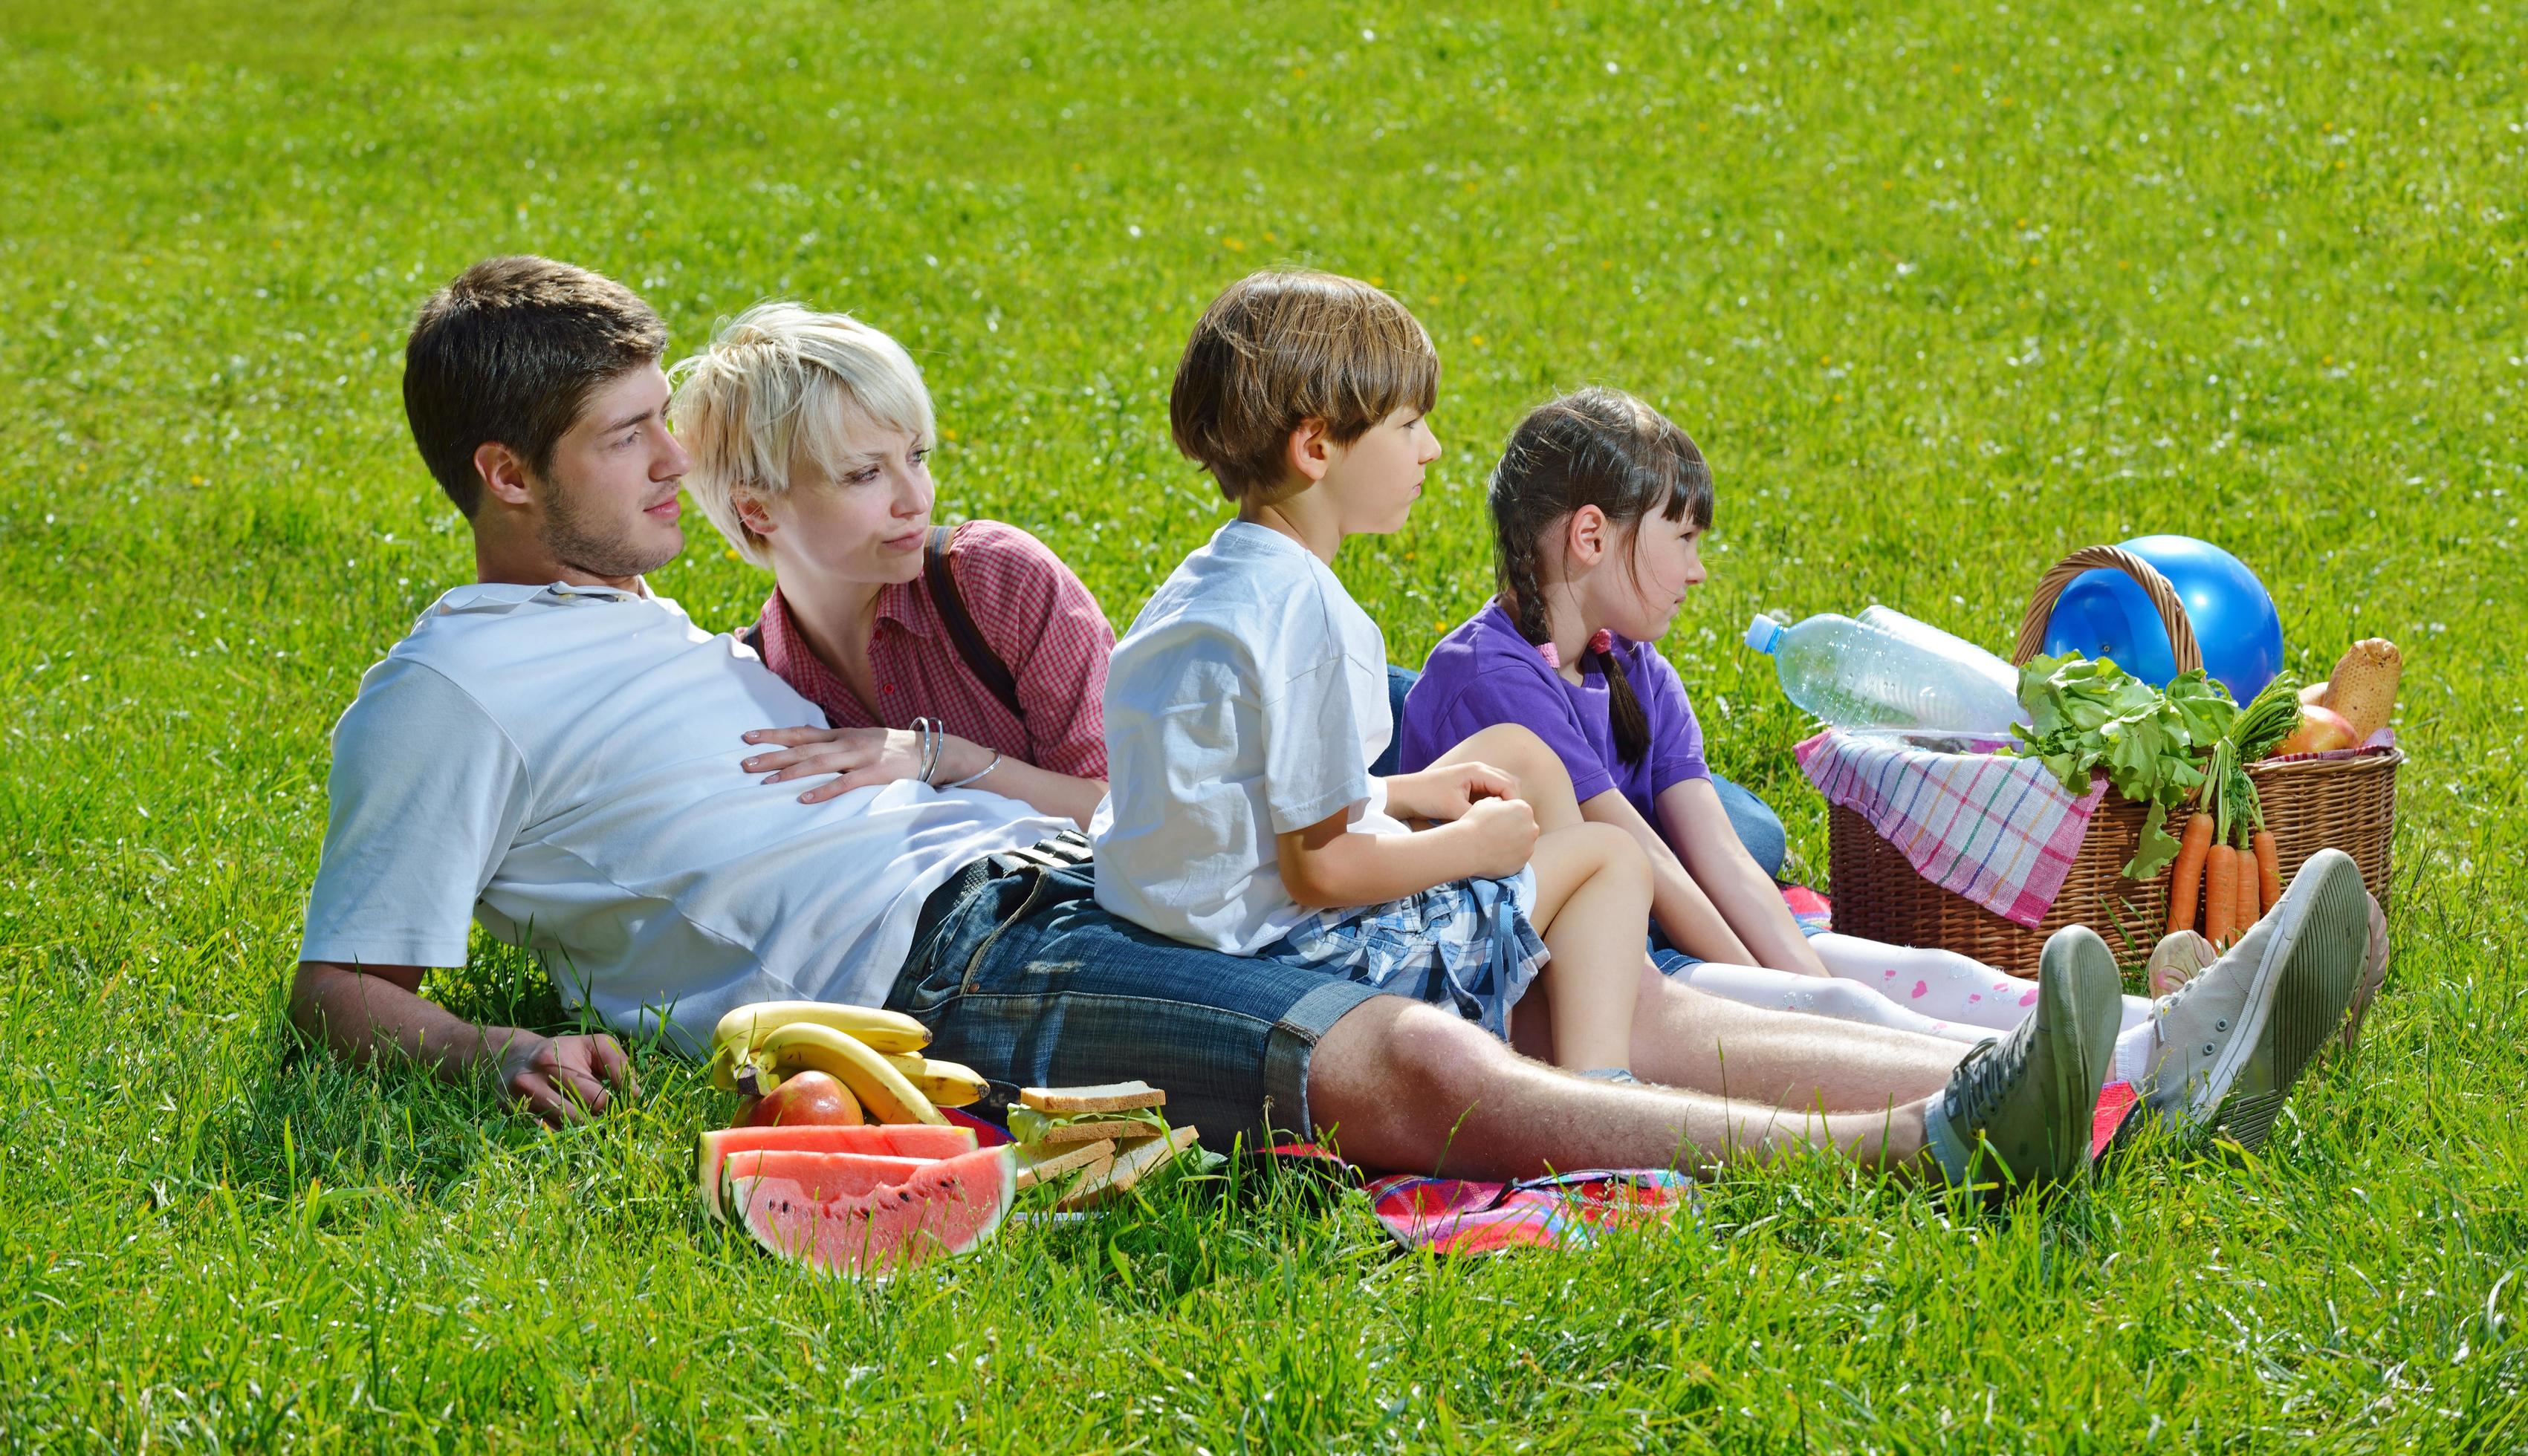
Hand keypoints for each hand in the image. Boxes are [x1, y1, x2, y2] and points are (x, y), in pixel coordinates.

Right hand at [490, 1029, 637, 1127]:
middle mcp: (531, 1083)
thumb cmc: (562, 1051)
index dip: (614, 1105)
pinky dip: (562, 1136)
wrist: (512, 1058)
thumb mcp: (592, 1045)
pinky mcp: (512, 1118)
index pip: (596, 1097)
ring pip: (563, 1132)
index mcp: (553, 1061)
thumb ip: (618, 1063)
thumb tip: (636, 1093)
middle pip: (580, 1119)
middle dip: (598, 1119)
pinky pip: (546, 1138)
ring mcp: (518, 1104)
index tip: (621, 1105)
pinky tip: (570, 1128)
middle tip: (607, 1116)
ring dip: (582, 1131)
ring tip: (589, 1120)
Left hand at [740, 725, 982, 803]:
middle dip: (772, 755)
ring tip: (766, 781)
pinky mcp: (875, 773)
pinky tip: (804, 799)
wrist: (933, 750)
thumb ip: (838, 747)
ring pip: (818, 763)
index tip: (747, 737)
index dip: (774, 735)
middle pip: (802, 748)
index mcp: (842, 734)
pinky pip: (845, 783)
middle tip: (744, 763)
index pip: (801, 733)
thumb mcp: (863, 741)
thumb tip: (811, 753)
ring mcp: (861, 756)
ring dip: (791, 772)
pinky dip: (824, 791)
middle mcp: (846, 742)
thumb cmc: (895, 750)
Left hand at [1394, 760, 1519, 821]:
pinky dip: (1492, 807)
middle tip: (1509, 825)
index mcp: (1478, 771)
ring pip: (1500, 792)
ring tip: (1499, 825)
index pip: (1510, 786)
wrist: (1403, 795)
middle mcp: (1479, 771)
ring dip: (1502, 806)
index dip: (1515, 805)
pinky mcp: (1469, 789)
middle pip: (1510, 786)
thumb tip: (1496, 828)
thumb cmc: (1426, 797)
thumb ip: (1477, 816)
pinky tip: (1487, 822)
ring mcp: (1474, 779)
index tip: (1513, 824)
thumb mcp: (1453, 809)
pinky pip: (1489, 796)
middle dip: (1512, 804)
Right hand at [1456, 795, 1540, 879]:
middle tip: (1496, 834)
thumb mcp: (1485, 803)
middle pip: (1525, 827)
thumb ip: (1498, 802)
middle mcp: (1531, 828)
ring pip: (1523, 844)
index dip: (1507, 815)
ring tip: (1494, 846)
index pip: (1520, 811)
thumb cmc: (1474, 823)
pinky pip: (1517, 858)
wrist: (1466, 848)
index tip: (1496, 821)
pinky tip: (1495, 855)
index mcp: (1524, 809)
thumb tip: (1500, 803)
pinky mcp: (1522, 862)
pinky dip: (1509, 857)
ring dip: (1513, 844)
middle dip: (1514, 830)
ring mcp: (1529, 847)